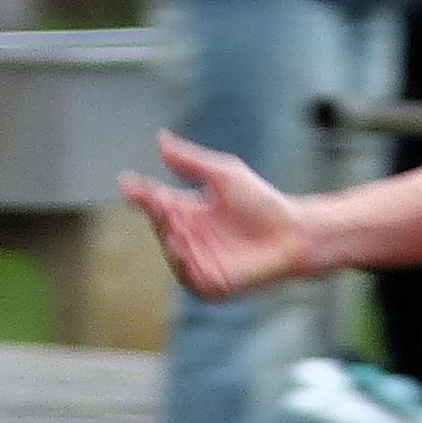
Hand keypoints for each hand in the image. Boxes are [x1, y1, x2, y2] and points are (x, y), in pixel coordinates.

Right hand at [120, 131, 309, 299]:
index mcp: (189, 211)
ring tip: (173, 228)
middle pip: (161, 227)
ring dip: (169, 242)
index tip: (128, 184)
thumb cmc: (263, 203)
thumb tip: (161, 140)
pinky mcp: (214, 283)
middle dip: (157, 216)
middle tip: (157, 203)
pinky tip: (184, 251)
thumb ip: (191, 161)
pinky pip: (190, 279)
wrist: (294, 232)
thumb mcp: (223, 175)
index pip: (157, 202)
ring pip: (172, 254)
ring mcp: (200, 261)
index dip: (141, 194)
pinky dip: (184, 268)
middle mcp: (191, 236)